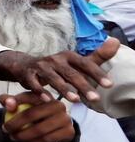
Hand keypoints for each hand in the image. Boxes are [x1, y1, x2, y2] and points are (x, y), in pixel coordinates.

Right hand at [0, 38, 119, 102]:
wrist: (25, 66)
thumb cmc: (56, 67)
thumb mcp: (75, 62)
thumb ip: (97, 56)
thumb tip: (116, 42)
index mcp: (68, 56)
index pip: (85, 64)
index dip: (97, 73)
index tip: (109, 85)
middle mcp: (55, 59)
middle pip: (70, 73)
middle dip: (83, 85)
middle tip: (95, 98)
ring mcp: (41, 66)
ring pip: (53, 78)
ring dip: (64, 88)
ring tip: (75, 100)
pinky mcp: (28, 74)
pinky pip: (34, 84)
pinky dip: (40, 91)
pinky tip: (48, 100)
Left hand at [0, 92, 74, 141]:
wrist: (56, 123)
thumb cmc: (34, 110)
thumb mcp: (22, 103)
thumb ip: (10, 100)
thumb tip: (6, 102)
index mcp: (46, 95)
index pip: (28, 96)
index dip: (15, 102)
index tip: (5, 111)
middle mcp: (58, 105)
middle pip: (32, 114)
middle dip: (16, 124)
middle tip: (5, 129)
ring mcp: (65, 118)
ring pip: (39, 129)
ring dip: (23, 136)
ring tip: (13, 137)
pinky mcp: (69, 131)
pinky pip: (48, 139)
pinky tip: (26, 141)